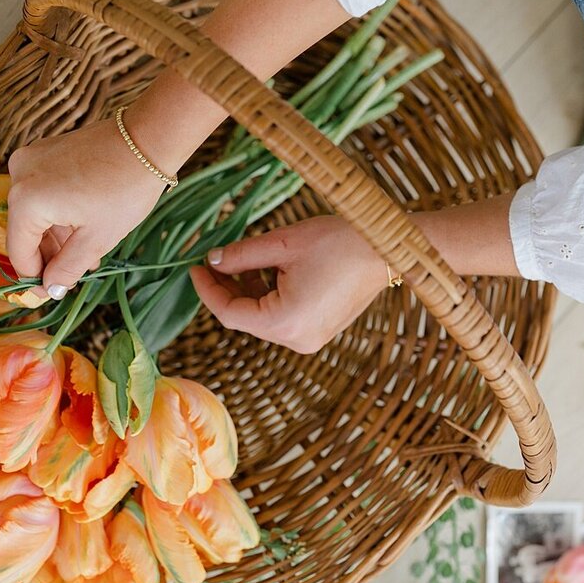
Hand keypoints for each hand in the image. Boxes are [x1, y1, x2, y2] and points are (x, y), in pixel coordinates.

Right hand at [7, 119, 167, 297]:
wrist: (146, 141)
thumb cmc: (124, 190)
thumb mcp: (96, 240)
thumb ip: (67, 269)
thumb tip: (50, 289)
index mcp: (26, 200)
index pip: (19, 251)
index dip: (34, 276)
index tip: (51, 292)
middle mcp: (18, 175)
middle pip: (25, 230)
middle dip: (49, 255)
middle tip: (74, 275)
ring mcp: (30, 159)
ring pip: (35, 211)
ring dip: (56, 236)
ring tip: (86, 256)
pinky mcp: (44, 151)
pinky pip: (43, 191)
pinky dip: (59, 212)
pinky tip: (83, 229)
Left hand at [189, 216, 390, 353]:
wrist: (388, 249)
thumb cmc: (339, 242)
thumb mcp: (283, 243)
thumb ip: (242, 255)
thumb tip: (212, 260)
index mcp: (285, 322)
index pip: (229, 313)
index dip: (207, 290)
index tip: (195, 266)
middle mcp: (296, 340)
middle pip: (245, 317)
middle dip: (227, 288)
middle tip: (214, 258)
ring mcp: (310, 339)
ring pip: (262, 318)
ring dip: (248, 290)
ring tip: (245, 258)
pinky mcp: (318, 331)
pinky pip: (281, 318)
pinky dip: (268, 296)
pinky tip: (268, 269)